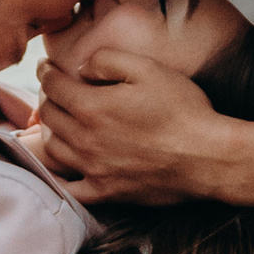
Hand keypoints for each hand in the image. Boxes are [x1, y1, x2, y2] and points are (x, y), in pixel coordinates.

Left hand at [33, 45, 230, 204]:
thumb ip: (108, 61)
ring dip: (50, 131)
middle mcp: (85, 139)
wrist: (208, 158)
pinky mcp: (107, 192)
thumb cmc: (183, 110)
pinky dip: (58, 176)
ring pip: (53, 148)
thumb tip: (81, 68)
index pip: (54, 87)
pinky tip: (62, 167)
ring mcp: (94, 169)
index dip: (46, 73)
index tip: (45, 67)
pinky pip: (69, 188)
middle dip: (47, 98)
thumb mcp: (148, 69)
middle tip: (53, 91)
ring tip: (57, 121)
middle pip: (49, 117)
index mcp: (92, 107)